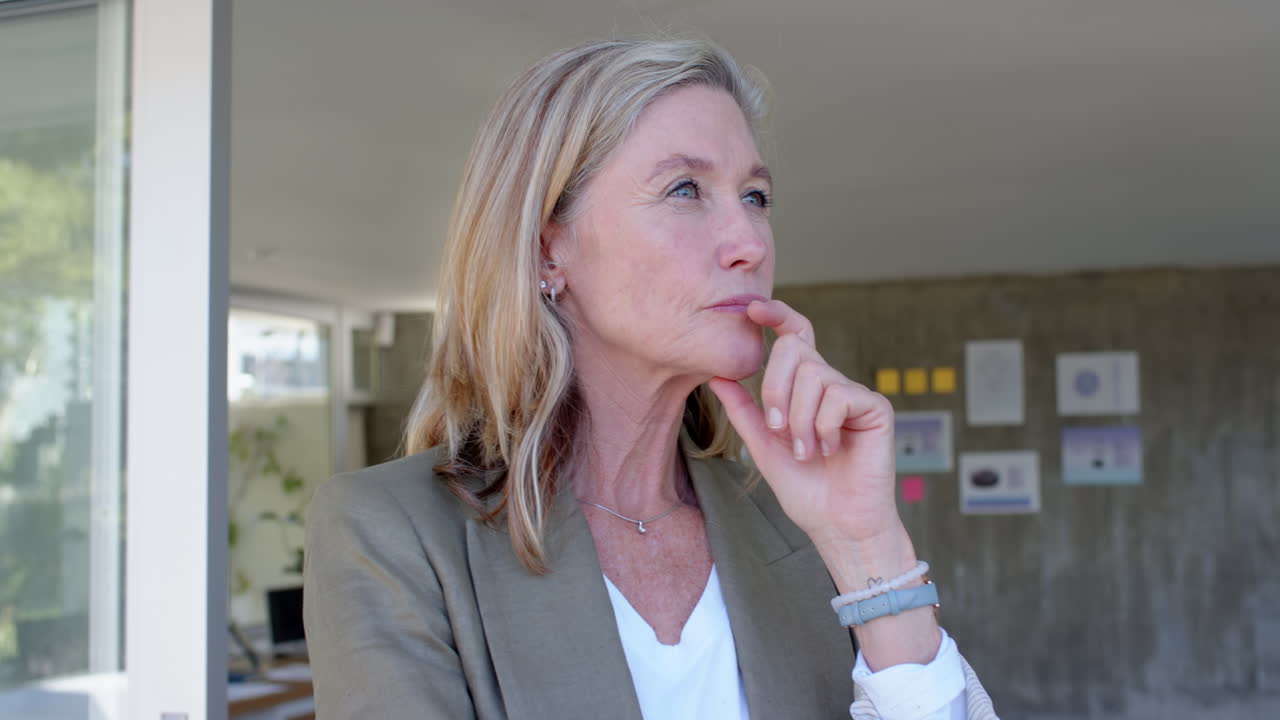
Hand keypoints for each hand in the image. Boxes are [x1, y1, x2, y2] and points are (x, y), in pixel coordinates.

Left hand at [708, 300, 900, 544]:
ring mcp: (854, 393)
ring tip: (807, 451)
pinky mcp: (875, 407)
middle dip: (775, 389)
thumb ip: (743, 410)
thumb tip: (716, 374)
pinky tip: (830, 449)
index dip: (777, 315)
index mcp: (804, 388)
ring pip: (812, 375)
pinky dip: (823, 426)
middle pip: (794, 347)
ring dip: (799, 420)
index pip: (794, 336)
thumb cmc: (805, 489)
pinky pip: (838, 395)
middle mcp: (830, 383)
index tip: (752, 308)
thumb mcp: (763, 445)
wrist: (837, 524)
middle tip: (778, 429)